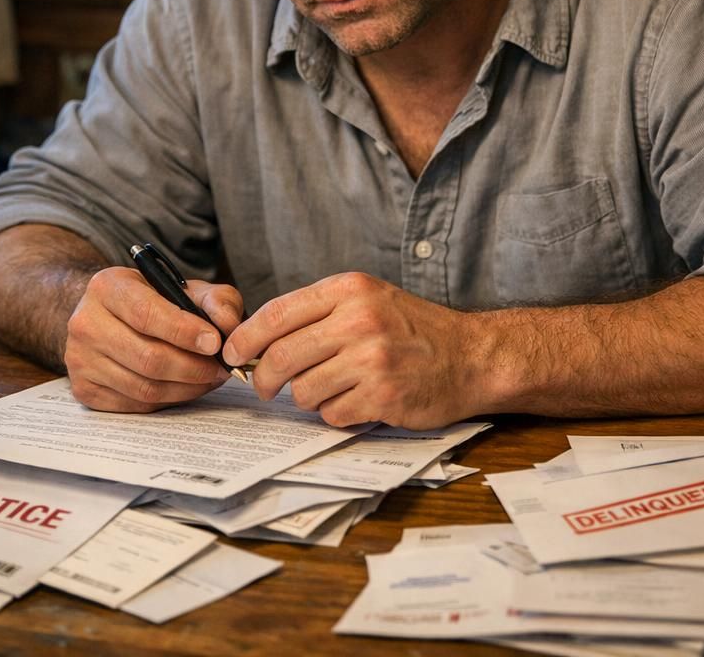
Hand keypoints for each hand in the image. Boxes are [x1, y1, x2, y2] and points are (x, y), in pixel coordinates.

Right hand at [65, 266, 242, 412]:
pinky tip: (185, 387)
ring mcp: (80, 359)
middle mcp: (86, 322)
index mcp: (107, 287)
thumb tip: (228, 328)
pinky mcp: (83, 388)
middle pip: (147, 357)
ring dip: (186, 388)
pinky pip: (135, 404)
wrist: (107, 317)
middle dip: (193, 367)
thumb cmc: (152, 302)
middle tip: (221, 369)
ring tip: (209, 378)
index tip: (215, 344)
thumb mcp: (185, 288)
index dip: (185, 332)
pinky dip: (168, 400)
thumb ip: (216, 301)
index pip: (146, 314)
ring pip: (144, 387)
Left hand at [222, 272, 487, 429]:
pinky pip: (332, 414)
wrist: (472, 356)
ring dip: (310, 397)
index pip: (276, 313)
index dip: (244, 338)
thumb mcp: (368, 300)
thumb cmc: (413, 329)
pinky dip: (339, 414)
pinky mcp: (383, 395)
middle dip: (265, 378)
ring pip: (303, 391)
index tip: (231, 354)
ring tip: (334, 388)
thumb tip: (256, 340)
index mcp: (349, 290)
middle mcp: (359, 320)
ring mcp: (372, 359)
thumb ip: (318, 314)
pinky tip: (359, 401)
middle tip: (266, 387)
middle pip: (281, 356)